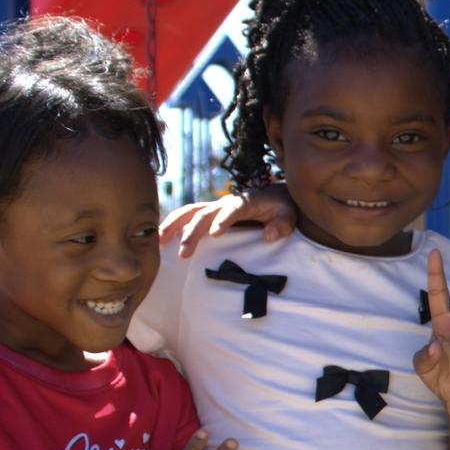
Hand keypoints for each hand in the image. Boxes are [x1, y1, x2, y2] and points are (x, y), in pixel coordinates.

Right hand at [159, 184, 295, 256]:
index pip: (232, 210)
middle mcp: (226, 203)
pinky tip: (161, 239)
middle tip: (184, 253)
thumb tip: (269, 235)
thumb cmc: (284, 208)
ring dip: (174, 225)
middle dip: (192, 232)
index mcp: (246, 202)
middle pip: (204, 214)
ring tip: (160, 241)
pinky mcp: (210, 214)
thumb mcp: (290, 215)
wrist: (277, 197)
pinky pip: (189, 217)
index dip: (223, 220)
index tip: (216, 234)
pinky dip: (174, 224)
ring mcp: (216, 208)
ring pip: (190, 212)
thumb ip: (282, 225)